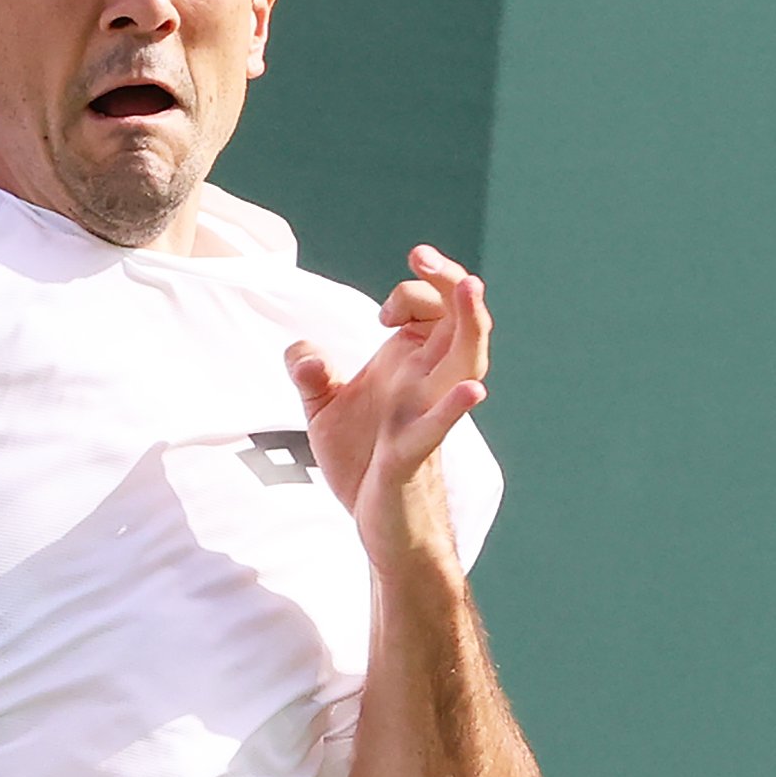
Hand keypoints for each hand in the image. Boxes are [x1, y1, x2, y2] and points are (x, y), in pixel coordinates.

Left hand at [284, 245, 490, 566]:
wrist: (375, 521)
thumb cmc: (362, 461)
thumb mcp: (324, 410)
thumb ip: (311, 374)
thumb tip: (303, 352)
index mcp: (413, 366)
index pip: (432, 309)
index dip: (411, 294)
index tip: (382, 315)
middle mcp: (428, 384)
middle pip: (459, 322)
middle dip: (448, 283)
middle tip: (422, 255)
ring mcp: (426, 415)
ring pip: (465, 364)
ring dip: (469, 325)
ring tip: (471, 289)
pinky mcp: (413, 454)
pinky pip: (439, 428)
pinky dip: (453, 409)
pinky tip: (472, 393)